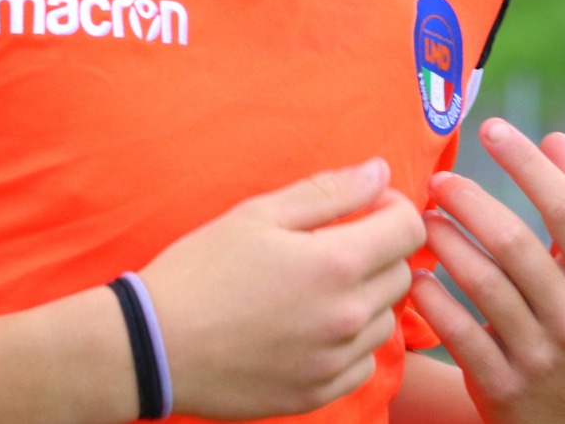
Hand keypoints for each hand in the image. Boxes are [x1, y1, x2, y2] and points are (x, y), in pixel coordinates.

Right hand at [140, 157, 424, 419]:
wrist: (155, 346)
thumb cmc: (202, 270)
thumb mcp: (259, 214)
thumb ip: (329, 190)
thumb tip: (380, 170)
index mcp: (336, 264)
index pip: (410, 228)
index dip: (393, 207)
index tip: (365, 206)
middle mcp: (347, 317)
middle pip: (402, 273)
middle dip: (380, 250)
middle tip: (334, 243)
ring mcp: (335, 361)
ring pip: (386, 320)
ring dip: (367, 297)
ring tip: (318, 286)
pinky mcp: (319, 393)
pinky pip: (363, 363)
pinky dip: (350, 342)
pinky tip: (311, 326)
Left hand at [410, 120, 564, 423]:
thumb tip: (557, 138)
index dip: (527, 163)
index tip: (492, 128)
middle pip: (514, 243)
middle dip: (469, 202)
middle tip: (439, 181)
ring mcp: (540, 355)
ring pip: (483, 285)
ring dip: (445, 244)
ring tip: (422, 221)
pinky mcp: (503, 387)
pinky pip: (459, 334)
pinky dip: (432, 301)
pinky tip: (413, 276)